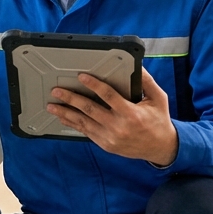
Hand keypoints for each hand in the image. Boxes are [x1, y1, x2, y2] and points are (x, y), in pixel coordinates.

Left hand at [48, 66, 178, 165]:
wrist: (160, 148)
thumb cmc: (158, 121)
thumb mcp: (158, 99)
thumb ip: (146, 82)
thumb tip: (137, 65)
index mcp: (131, 113)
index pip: (108, 96)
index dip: (93, 85)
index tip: (81, 77)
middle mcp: (119, 126)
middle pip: (90, 109)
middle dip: (71, 99)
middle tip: (58, 91)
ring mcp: (110, 138)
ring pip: (84, 123)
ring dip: (66, 113)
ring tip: (52, 105)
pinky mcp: (106, 144)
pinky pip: (86, 132)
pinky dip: (73, 124)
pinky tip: (63, 117)